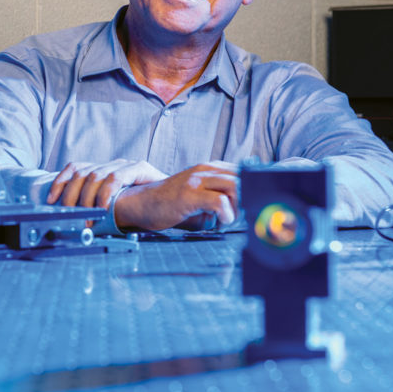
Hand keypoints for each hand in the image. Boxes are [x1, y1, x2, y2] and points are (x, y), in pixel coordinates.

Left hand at [47, 159, 168, 209]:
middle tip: (68, 215)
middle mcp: (112, 164)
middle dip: (70, 195)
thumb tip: (73, 219)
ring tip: (86, 218)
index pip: (74, 167)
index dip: (60, 182)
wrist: (176, 202)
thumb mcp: (114, 206)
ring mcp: (126, 164)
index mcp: (103, 169)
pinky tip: (103, 208)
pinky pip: (115, 177)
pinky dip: (105, 193)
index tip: (50, 200)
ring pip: (94, 175)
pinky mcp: (140, 168)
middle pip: (81, 173)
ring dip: (86, 199)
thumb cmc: (144, 208)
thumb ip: (97, 207)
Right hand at [113, 161, 239, 230]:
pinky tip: (219, 223)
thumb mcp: (199, 195)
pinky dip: (226, 215)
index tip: (249, 206)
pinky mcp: (189, 194)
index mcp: (209, 168)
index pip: (243, 172)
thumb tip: (245, 208)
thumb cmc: (171, 204)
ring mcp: (196, 180)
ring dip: (237, 207)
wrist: (141, 204)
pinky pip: (220, 202)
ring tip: (226, 219)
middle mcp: (205, 170)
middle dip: (247, 200)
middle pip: (244, 179)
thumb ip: (219, 196)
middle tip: (237, 216)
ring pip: (236, 186)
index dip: (251, 190)